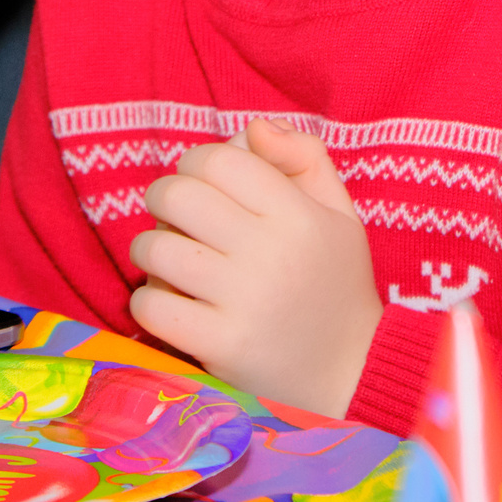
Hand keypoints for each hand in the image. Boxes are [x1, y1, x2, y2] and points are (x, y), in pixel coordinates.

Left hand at [129, 118, 382, 417]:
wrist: (351, 374)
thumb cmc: (335, 284)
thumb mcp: (339, 213)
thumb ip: (305, 157)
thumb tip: (252, 128)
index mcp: (299, 215)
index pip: (219, 159)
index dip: (197, 163)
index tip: (202, 184)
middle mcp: (270, 253)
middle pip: (178, 195)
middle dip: (164, 198)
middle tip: (177, 218)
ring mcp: (242, 301)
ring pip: (155, 248)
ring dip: (151, 249)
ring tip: (171, 261)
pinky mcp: (219, 344)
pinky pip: (150, 305)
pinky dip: (149, 300)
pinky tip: (172, 302)